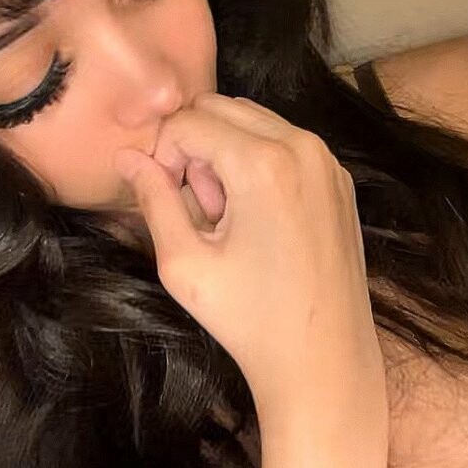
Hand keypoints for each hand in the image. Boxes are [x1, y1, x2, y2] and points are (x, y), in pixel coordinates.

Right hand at [115, 94, 381, 425]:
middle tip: (200, 211)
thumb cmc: (250, 319)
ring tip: (229, 218)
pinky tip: (259, 221)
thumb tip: (127, 157)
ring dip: (226, 153)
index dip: (163, 157)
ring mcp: (328, 161)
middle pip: (221, 108)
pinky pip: (285, 143)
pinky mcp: (340, 179)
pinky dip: (259, 163)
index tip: (170, 204)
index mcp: (264, 163)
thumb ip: (152, 198)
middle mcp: (303, 147)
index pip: (187, 121)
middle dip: (196, 148)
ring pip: (253, 121)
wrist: (324, 359)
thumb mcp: (183, 262)